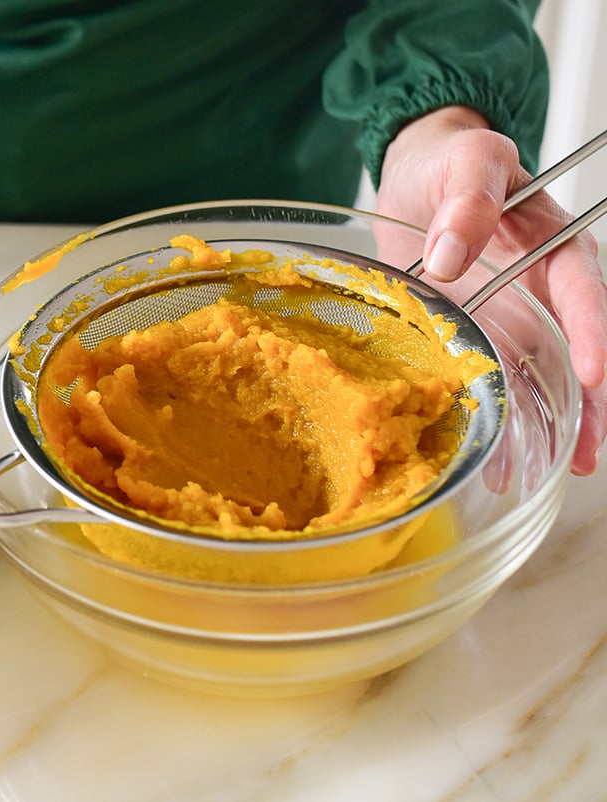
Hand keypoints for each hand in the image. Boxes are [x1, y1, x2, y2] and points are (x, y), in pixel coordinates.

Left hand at [377, 106, 606, 475]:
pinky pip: (494, 380)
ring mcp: (509, 317)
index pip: (583, 292)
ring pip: (540, 377)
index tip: (595, 372)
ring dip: (547, 426)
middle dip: (589, 404)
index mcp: (553, 245)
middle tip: (588, 453)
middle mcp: (540, 291)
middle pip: (575, 351)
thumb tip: (451, 254)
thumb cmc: (452, 161)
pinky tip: (494, 460)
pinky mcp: (475, 335)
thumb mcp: (464, 162)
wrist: (418, 174)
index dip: (594, 332)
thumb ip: (466, 200)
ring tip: (541, 472)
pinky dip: (499, 418)